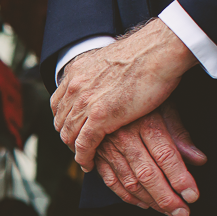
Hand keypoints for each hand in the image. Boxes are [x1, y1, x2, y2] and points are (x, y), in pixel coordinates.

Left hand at [51, 18, 196, 171]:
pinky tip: (88, 164)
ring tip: (84, 158)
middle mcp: (74, 86)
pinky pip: (83, 144)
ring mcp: (84, 102)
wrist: (157, 51)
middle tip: (78, 147)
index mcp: (76, 71)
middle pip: (60, 120)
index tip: (73, 127)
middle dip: (67, 135)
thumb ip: (101, 71)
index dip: (64, 118)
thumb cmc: (146, 53)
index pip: (59, 102)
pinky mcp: (98, 117)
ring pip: (68, 134)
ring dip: (74, 149)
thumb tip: (106, 77)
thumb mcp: (111, 59)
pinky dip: (83, 157)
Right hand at [92, 103, 206, 215]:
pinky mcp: (96, 155)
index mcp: (145, 123)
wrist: (105, 87)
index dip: (180, 179)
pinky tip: (143, 204)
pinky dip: (126, 196)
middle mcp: (124, 136)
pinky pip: (111, 181)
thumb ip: (180, 135)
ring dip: (150, 201)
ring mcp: (107, 147)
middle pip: (147, 173)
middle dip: (167, 198)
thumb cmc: (142, 96)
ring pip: (129, 182)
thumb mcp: (165, 107)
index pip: (166, 156)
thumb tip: (198, 160)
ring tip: (169, 212)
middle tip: (183, 213)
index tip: (193, 196)